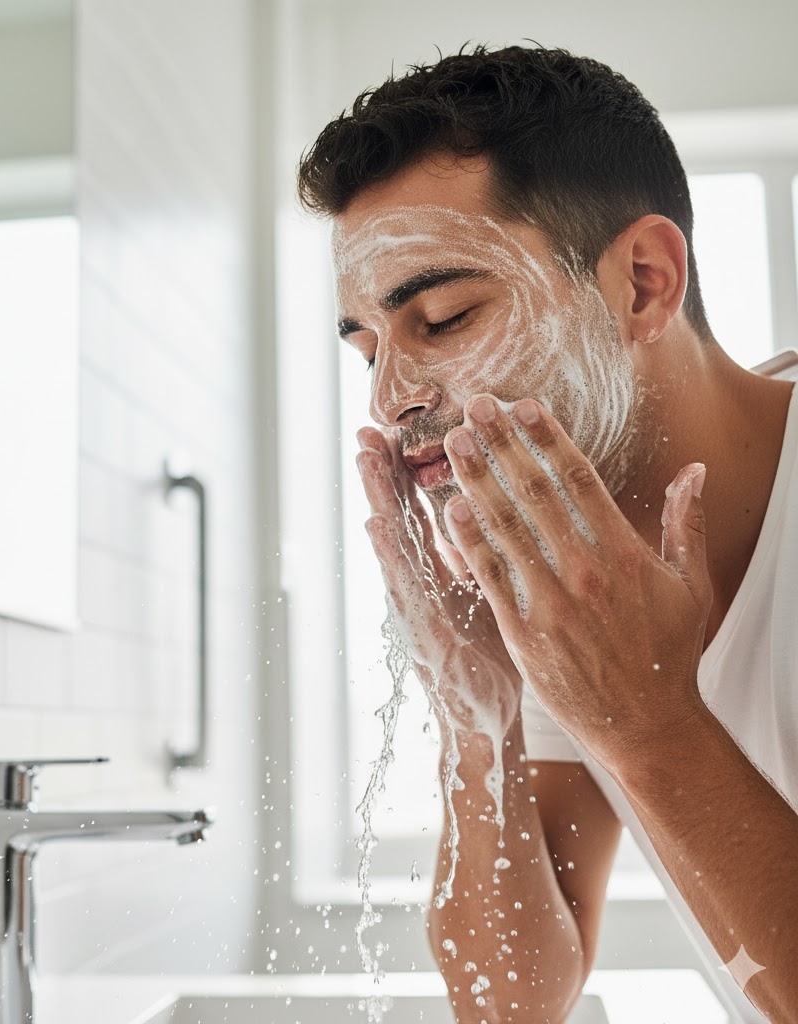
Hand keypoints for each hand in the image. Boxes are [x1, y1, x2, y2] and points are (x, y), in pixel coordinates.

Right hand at [355, 425, 521, 740]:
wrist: (484, 729)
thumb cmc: (491, 665)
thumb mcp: (488, 603)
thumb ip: (478, 563)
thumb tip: (481, 521)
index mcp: (440, 576)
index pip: (422, 513)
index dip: (407, 473)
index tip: (396, 431)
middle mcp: (422, 588)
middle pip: (401, 519)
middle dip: (384, 475)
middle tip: (368, 428)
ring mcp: (417, 610)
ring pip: (397, 544)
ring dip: (378, 499)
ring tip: (364, 457)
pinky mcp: (422, 636)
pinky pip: (407, 589)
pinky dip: (390, 556)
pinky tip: (375, 525)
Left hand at [441, 394, 711, 772]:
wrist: (646, 724)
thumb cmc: (669, 653)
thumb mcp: (692, 585)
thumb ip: (687, 523)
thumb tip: (694, 470)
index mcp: (624, 551)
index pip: (579, 478)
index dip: (548, 437)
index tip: (524, 405)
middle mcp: (585, 570)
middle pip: (535, 491)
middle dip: (502, 444)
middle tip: (475, 406)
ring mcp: (551, 601)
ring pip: (506, 527)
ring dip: (476, 480)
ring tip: (453, 443)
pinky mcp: (524, 632)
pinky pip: (489, 577)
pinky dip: (468, 542)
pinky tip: (448, 509)